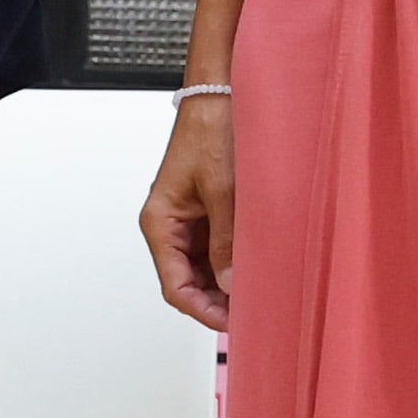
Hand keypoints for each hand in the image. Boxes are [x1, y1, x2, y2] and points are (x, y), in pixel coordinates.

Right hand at [140, 95, 235, 331]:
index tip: (230, 323)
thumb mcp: (221, 189)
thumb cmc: (211, 131)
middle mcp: (170, 225)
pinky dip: (233, 260)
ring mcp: (189, 220)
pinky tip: (256, 268)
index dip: (201, 309)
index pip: (175, 285)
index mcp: (160, 223)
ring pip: (204, 267)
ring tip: (258, 296)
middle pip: (189, 281)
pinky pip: (217, 247)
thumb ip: (225, 239)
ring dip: (226, 282)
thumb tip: (230, 283)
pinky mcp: (207, 211)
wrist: (219, 94)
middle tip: (250, 315)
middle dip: (216, 300)